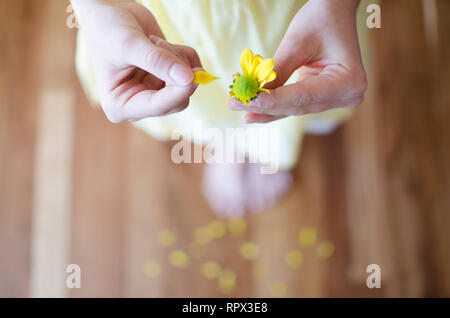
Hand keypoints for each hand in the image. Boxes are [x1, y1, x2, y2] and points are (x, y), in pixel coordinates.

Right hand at [72, 0, 201, 122]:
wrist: (110, 13)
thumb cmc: (107, 29)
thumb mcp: (129, 44)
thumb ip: (157, 61)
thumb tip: (188, 78)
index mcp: (120, 105)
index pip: (157, 107)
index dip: (178, 92)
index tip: (194, 76)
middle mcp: (140, 104)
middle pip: (177, 101)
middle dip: (176, 71)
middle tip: (160, 44)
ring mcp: (155, 93)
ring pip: (186, 86)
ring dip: (178, 59)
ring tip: (154, 41)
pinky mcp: (167, 80)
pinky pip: (191, 74)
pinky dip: (184, 55)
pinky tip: (164, 44)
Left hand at [228, 0, 366, 122]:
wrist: (334, 13)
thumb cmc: (320, 20)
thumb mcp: (296, 43)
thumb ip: (278, 72)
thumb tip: (254, 94)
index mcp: (350, 81)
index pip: (304, 95)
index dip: (274, 100)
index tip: (249, 102)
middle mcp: (348, 96)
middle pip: (298, 106)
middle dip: (264, 106)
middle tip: (235, 104)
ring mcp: (337, 100)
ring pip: (294, 108)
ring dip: (265, 108)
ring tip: (238, 107)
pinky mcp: (324, 98)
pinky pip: (295, 104)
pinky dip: (274, 105)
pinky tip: (251, 111)